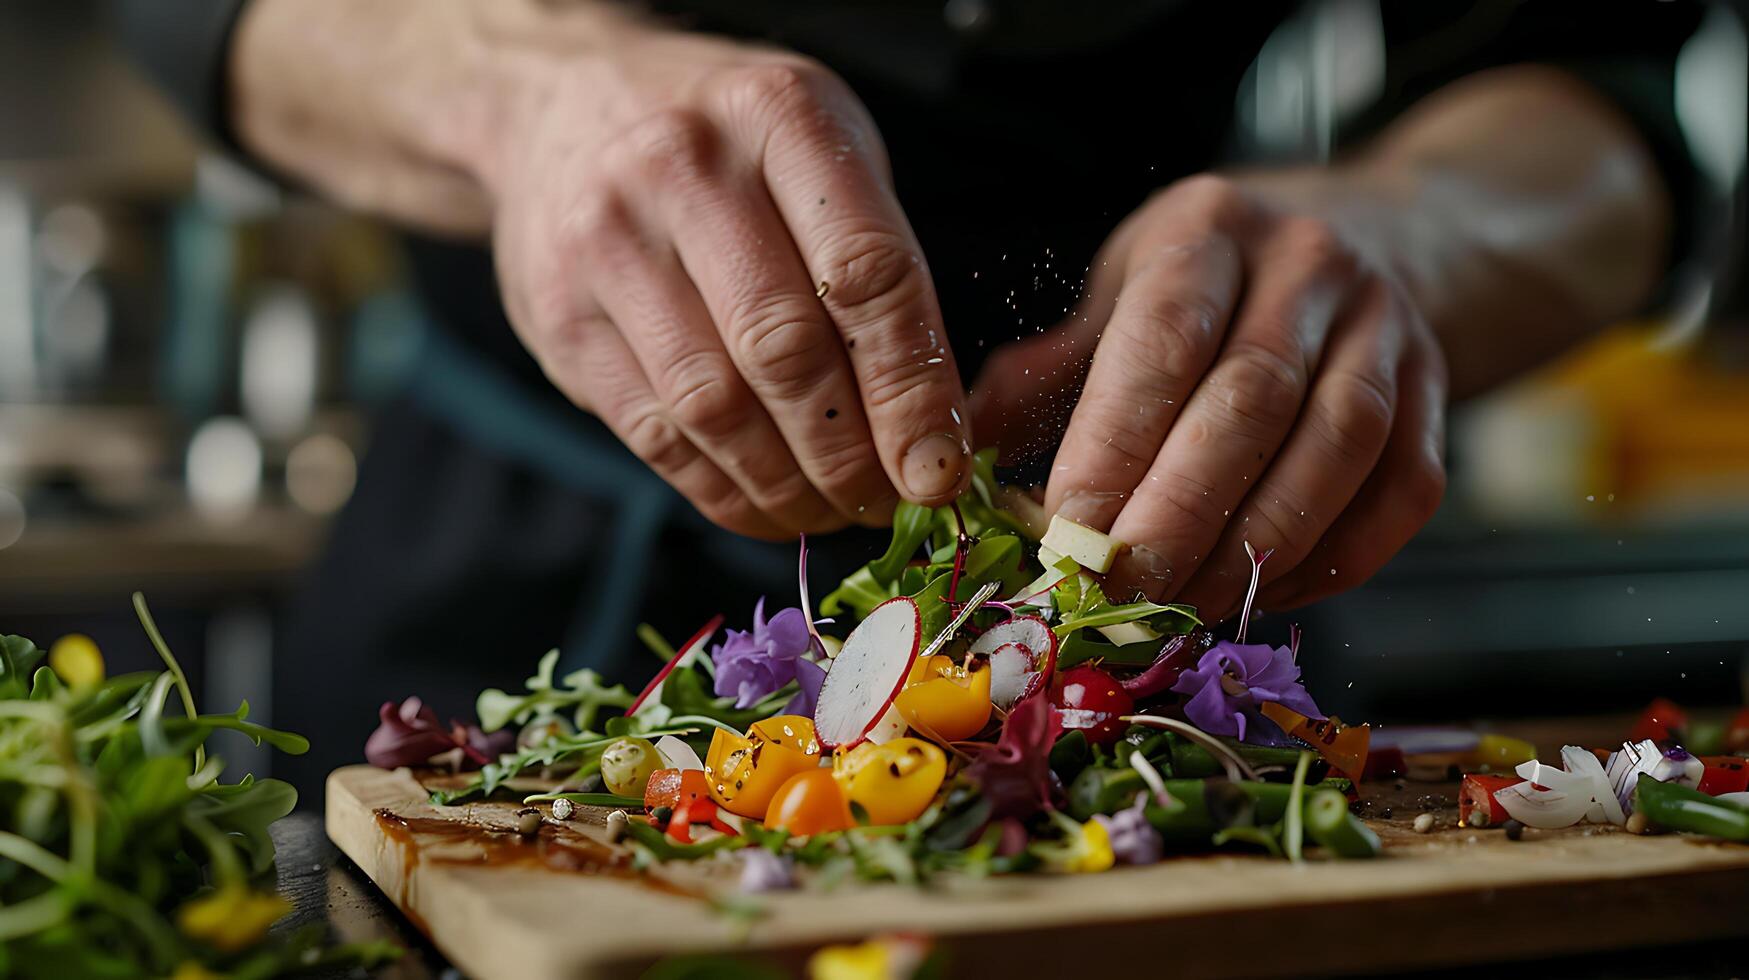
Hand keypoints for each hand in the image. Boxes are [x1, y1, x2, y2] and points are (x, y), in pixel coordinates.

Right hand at [475, 24, 969, 537]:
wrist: (562, 103)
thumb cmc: (728, 144)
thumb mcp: (820, 152)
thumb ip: (877, 269)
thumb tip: (932, 431)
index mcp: (777, 114)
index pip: (865, 273)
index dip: (911, 389)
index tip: (938, 466)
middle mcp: (684, 168)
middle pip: (785, 350)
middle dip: (850, 453)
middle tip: (887, 502)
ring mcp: (608, 242)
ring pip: (714, 407)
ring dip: (786, 485)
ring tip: (831, 509)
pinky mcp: (561, 317)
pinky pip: (654, 434)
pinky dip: (722, 491)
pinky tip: (767, 505)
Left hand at [972, 174, 1447, 620]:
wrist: (1380, 241)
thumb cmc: (1216, 285)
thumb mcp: (1124, 292)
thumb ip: (1049, 374)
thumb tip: (956, 460)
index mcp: (1209, 230)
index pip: (1164, 337)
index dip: (1117, 442)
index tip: (1066, 530)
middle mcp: (1310, 267)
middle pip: (1252, 402)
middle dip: (1179, 512)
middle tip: (1120, 592)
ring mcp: (1388, 330)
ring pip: (1336, 450)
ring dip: (1254, 547)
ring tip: (1184, 609)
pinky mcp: (1439, 397)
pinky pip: (1398, 495)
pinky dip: (1330, 559)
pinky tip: (1260, 594)